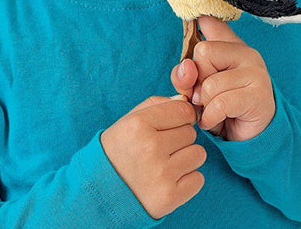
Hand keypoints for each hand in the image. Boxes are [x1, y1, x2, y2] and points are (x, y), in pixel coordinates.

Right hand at [100, 95, 205, 218]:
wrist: (102, 192)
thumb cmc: (119, 151)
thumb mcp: (128, 121)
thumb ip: (157, 105)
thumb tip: (185, 102)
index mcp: (139, 125)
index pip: (183, 110)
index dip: (182, 116)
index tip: (173, 124)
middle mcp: (150, 148)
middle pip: (191, 132)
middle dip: (180, 138)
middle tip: (160, 148)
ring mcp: (161, 174)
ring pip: (198, 154)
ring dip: (186, 158)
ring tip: (166, 163)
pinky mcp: (169, 197)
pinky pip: (198, 179)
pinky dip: (188, 180)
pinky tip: (169, 180)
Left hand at [171, 16, 274, 141]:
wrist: (251, 137)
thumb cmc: (222, 107)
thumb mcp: (196, 87)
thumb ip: (185, 75)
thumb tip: (187, 68)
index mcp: (229, 43)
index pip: (210, 21)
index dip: (198, 21)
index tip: (196, 20)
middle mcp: (246, 52)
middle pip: (203, 52)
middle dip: (197, 81)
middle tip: (205, 96)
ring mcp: (255, 72)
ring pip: (210, 83)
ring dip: (204, 104)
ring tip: (212, 110)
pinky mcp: (258, 96)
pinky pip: (220, 103)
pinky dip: (211, 117)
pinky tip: (215, 120)